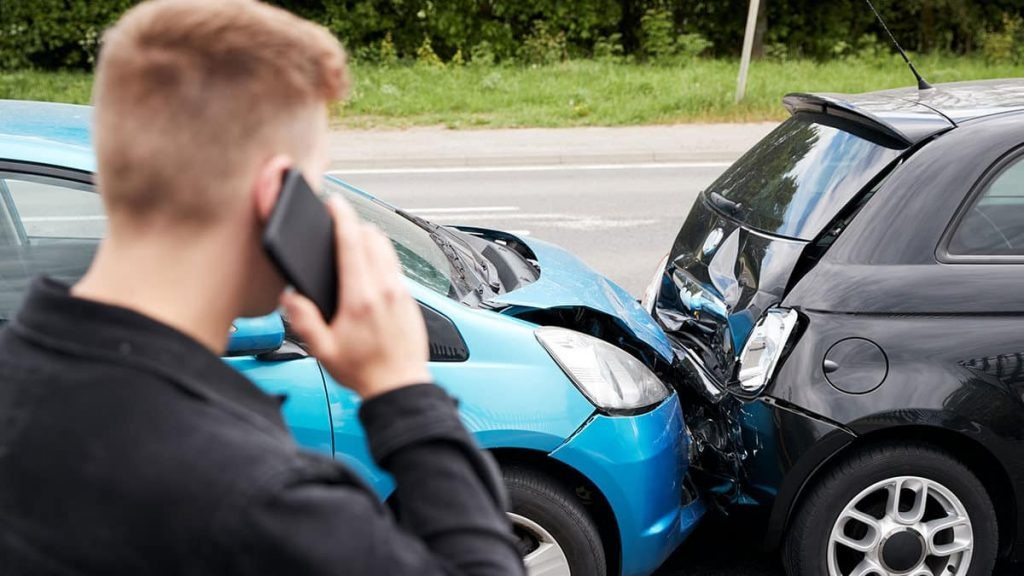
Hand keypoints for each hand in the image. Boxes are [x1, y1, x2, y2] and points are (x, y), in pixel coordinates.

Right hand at [282, 197, 431, 398]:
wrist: (400, 386)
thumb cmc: (364, 371)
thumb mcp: (323, 351)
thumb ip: (304, 321)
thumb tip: (290, 298)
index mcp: (361, 298)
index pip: (353, 245)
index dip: (342, 218)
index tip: (335, 204)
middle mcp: (385, 290)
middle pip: (373, 238)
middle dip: (355, 226)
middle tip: (339, 224)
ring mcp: (401, 293)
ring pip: (388, 249)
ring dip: (370, 239)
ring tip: (354, 241)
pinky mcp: (410, 299)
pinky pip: (396, 267)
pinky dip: (382, 258)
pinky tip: (370, 269)